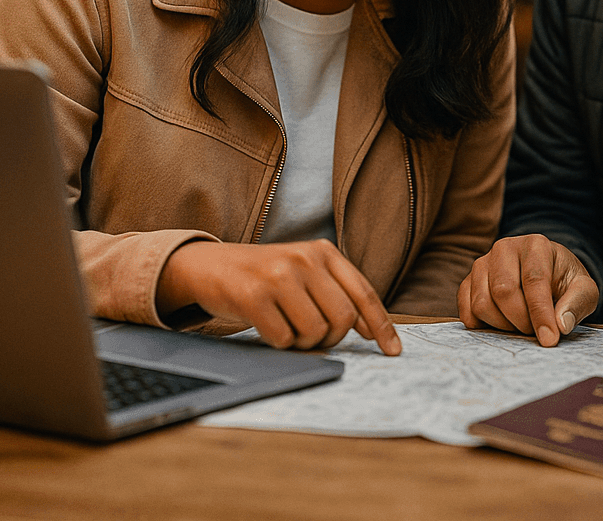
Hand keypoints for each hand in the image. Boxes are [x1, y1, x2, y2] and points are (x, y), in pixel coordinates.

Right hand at [156, 239, 400, 353]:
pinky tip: (267, 326)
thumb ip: (336, 293)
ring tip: (286, 326)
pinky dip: (279, 343)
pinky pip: (283, 339)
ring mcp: (278, 276)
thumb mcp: (304, 272)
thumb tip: (370, 330)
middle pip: (342, 319)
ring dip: (302, 342)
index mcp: (323, 252)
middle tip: (312, 336)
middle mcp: (304, 259)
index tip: (392, 351)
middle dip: (331, 338)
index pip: (363, 293)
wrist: (210, 266)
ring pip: (314, 332)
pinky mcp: (253, 296)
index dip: (381, 325)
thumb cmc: (265, 276)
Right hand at [458, 234, 598, 346]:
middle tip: (535, 331)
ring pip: (482, 303)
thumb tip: (561, 325)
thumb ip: (577, 304)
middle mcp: (505, 248)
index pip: (534, 280)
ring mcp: (482, 263)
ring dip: (503, 325)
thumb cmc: (564, 283)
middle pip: (503, 292)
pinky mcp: (469, 281)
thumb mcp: (584, 291)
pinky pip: (466, 309)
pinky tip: (502, 325)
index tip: (549, 340)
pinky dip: (482, 326)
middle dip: (521, 321)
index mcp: (536, 245)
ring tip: (521, 325)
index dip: (541, 313)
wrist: (545, 274)